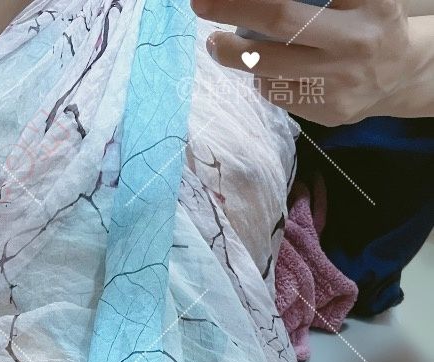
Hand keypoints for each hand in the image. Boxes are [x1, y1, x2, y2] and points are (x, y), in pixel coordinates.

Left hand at [192, 0, 415, 124]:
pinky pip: (279, 94)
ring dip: (235, 54)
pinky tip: (262, 70)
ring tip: (217, 44)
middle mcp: (355, 40)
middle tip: (201, 5)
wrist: (399, 76)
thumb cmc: (368, 24)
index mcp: (366, 3)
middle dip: (234, 9)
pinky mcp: (329, 111)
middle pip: (282, 22)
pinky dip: (262, 78)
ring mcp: (341, 80)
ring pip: (272, 67)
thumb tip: (252, 2)